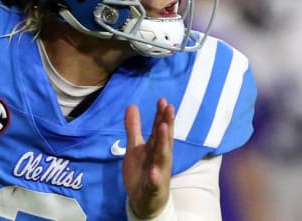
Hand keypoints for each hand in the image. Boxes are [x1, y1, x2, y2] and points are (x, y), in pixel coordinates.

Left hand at [122, 98, 174, 218]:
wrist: (144, 200)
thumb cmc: (143, 170)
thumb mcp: (135, 147)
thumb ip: (134, 128)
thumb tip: (132, 106)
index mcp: (156, 148)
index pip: (160, 129)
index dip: (161, 115)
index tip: (163, 100)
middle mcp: (161, 158)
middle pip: (165, 139)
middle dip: (167, 123)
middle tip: (169, 108)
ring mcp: (160, 172)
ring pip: (163, 157)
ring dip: (164, 143)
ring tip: (164, 128)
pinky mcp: (155, 188)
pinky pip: (156, 182)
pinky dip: (156, 177)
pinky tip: (155, 172)